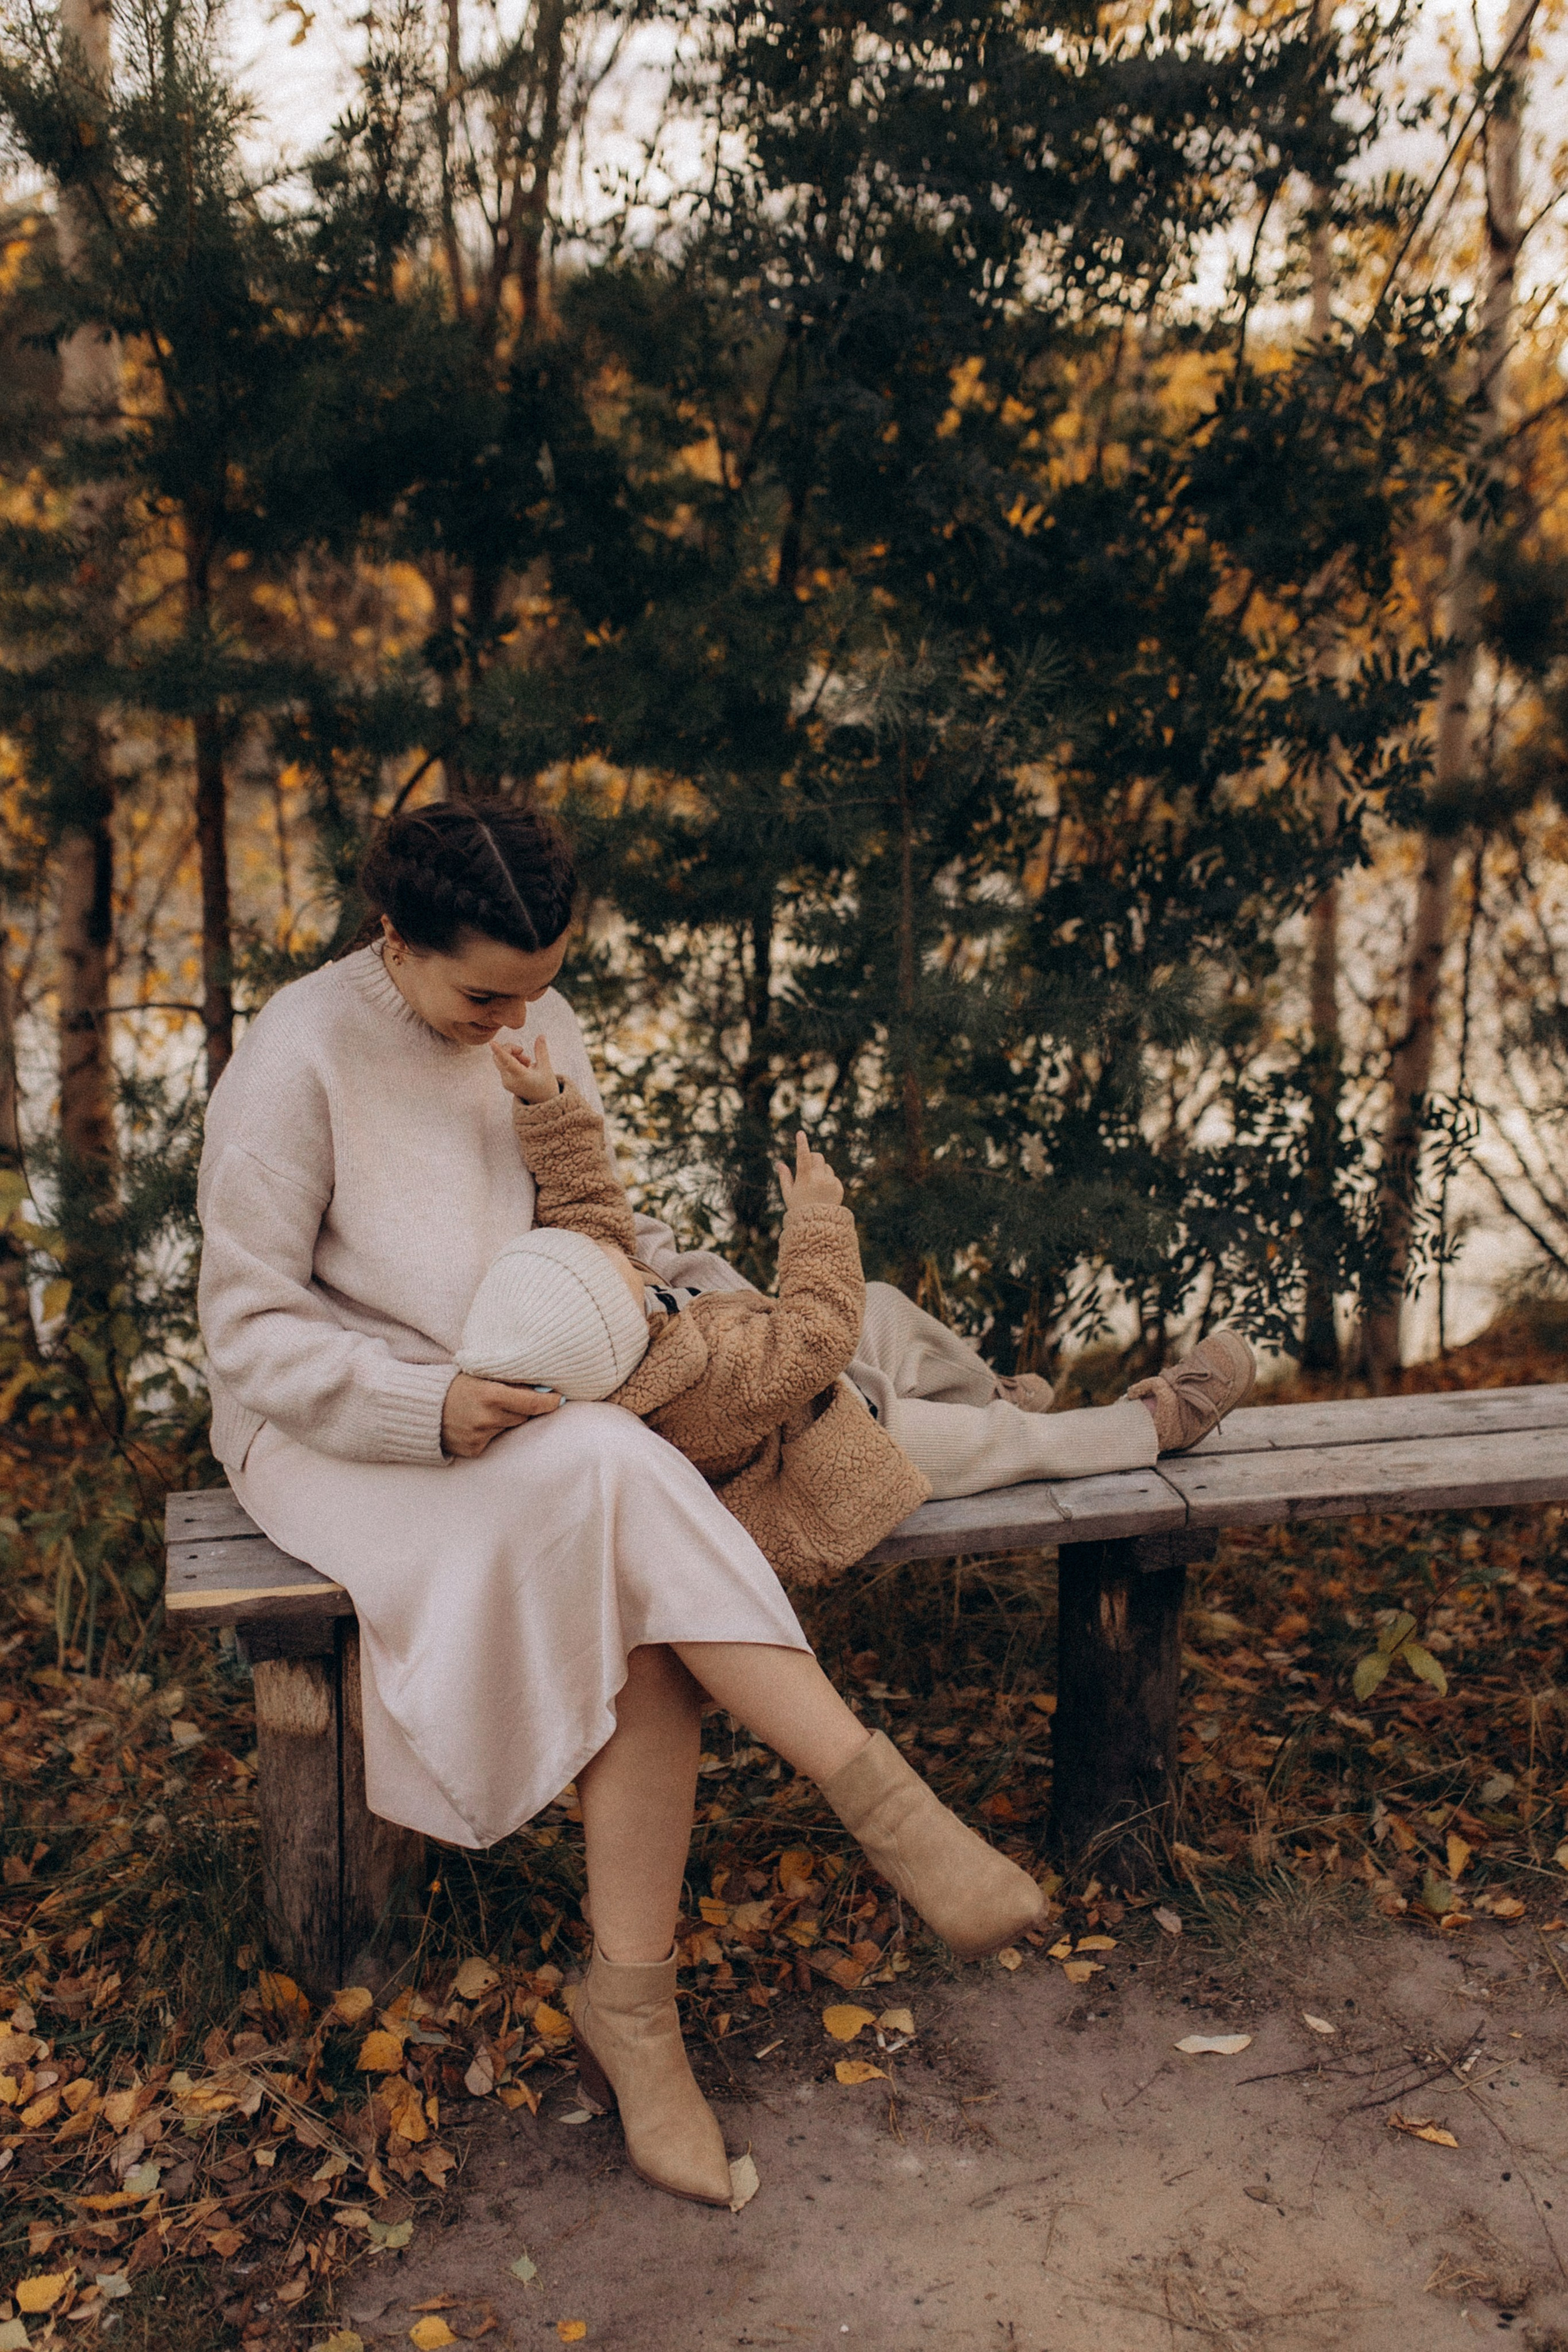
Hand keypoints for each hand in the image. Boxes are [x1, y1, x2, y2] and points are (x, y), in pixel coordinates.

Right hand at [441, 1372, 559, 1458]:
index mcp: (490, 1395)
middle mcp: (487, 1417)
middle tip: (505, 1400)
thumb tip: (543, 1389)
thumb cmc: (455, 1386)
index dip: (549, 1402)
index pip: (532, 1403)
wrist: (423, 1408)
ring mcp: (480, 1436)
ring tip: (484, 1410)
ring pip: (509, 1428)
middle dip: (521, 1409)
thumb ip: (510, 1382)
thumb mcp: (481, 1375)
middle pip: (523, 1416)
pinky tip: (475, 1423)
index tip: (559, 1399)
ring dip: (504, 1420)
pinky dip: (490, 1432)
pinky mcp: (474, 1449)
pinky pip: (495, 1440)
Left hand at [491, 1034, 559, 1104]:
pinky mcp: (505, 1081)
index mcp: (520, 1077)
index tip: (492, 1042)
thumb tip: (540, 1035)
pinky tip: (524, 1066)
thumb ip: (541, 1051)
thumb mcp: (546, 1069)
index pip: (507, 1061)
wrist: (542, 1104)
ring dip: (512, 1055)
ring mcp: (505, 1081)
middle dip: (510, 1049)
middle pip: (499, 1057)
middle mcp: (509, 1080)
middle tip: (524, 1053)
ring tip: (527, 1062)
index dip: (499, 1051)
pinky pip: (503, 1065)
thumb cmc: (546, 1087)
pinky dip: (512, 1060)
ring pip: (500, 1060)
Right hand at [775, 1130, 843, 1211]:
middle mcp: (819, 1179)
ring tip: (815, 1186)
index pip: (803, 1157)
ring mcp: (830, 1183)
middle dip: (812, 1158)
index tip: (800, 1133)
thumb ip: (784, 1177)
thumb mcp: (788, 1194)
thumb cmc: (799, 1209)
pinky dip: (828, 1181)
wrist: (817, 1226)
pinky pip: (833, 1177)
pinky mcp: (839, 1187)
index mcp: (804, 1179)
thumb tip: (779, 1163)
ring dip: (821, 1171)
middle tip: (807, 1167)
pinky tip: (823, 1193)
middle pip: (817, 1157)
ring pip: (826, 1167)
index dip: (801, 1144)